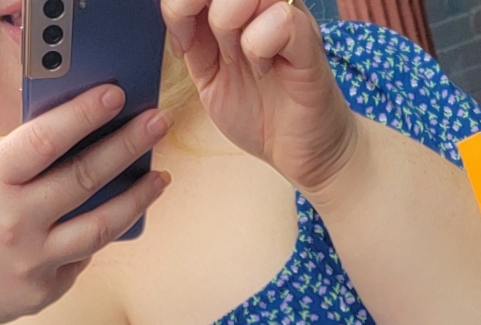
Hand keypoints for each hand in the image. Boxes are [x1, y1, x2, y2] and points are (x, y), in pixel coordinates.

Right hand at [0, 88, 171, 324]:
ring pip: (100, 227)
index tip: (117, 95)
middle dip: (127, 146)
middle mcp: (16, 222)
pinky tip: (114, 216)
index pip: (45, 140)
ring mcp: (34, 262)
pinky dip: (97, 234)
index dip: (84, 115)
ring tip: (160, 177)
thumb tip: (62, 134)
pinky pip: (81, 257)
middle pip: (84, 179)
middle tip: (158, 122)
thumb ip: (7, 153)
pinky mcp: (45, 291)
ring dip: (136, 199)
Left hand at [162, 0, 357, 196]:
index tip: (183, 43)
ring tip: (236, 59)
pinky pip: (280, 19)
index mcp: (238, 8)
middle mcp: (264, 3)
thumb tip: (173, 11)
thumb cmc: (262, 114)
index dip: (180, 3)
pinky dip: (259, 47)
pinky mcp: (308, 41)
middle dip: (194, 4)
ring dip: (226, 25)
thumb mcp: (210, 77)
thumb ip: (192, 42)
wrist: (303, 153)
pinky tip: (265, 69)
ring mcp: (288, 17)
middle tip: (208, 48)